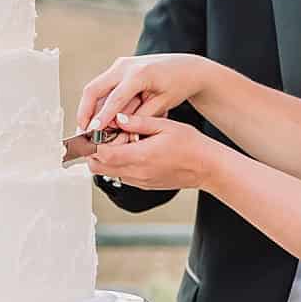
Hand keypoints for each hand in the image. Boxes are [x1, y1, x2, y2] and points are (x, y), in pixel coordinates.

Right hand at [76, 54, 208, 133]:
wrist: (186, 67)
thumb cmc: (178, 85)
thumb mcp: (162, 105)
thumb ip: (141, 118)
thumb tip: (121, 133)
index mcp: (140, 74)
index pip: (115, 98)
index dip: (102, 117)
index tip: (92, 132)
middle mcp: (125, 66)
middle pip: (94, 89)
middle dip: (85, 112)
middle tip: (83, 132)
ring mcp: (120, 65)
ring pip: (95, 88)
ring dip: (90, 109)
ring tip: (89, 130)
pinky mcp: (119, 69)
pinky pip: (103, 87)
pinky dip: (99, 103)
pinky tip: (99, 120)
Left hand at [86, 112, 221, 190]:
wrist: (207, 168)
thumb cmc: (191, 146)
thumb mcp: (165, 125)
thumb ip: (138, 122)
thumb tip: (117, 117)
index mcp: (140, 156)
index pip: (102, 153)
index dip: (92, 142)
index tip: (93, 130)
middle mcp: (137, 172)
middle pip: (98, 166)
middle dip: (92, 151)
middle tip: (98, 134)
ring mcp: (139, 181)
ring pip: (107, 172)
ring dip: (104, 157)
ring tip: (113, 140)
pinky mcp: (144, 184)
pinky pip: (121, 175)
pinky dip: (116, 163)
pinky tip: (127, 149)